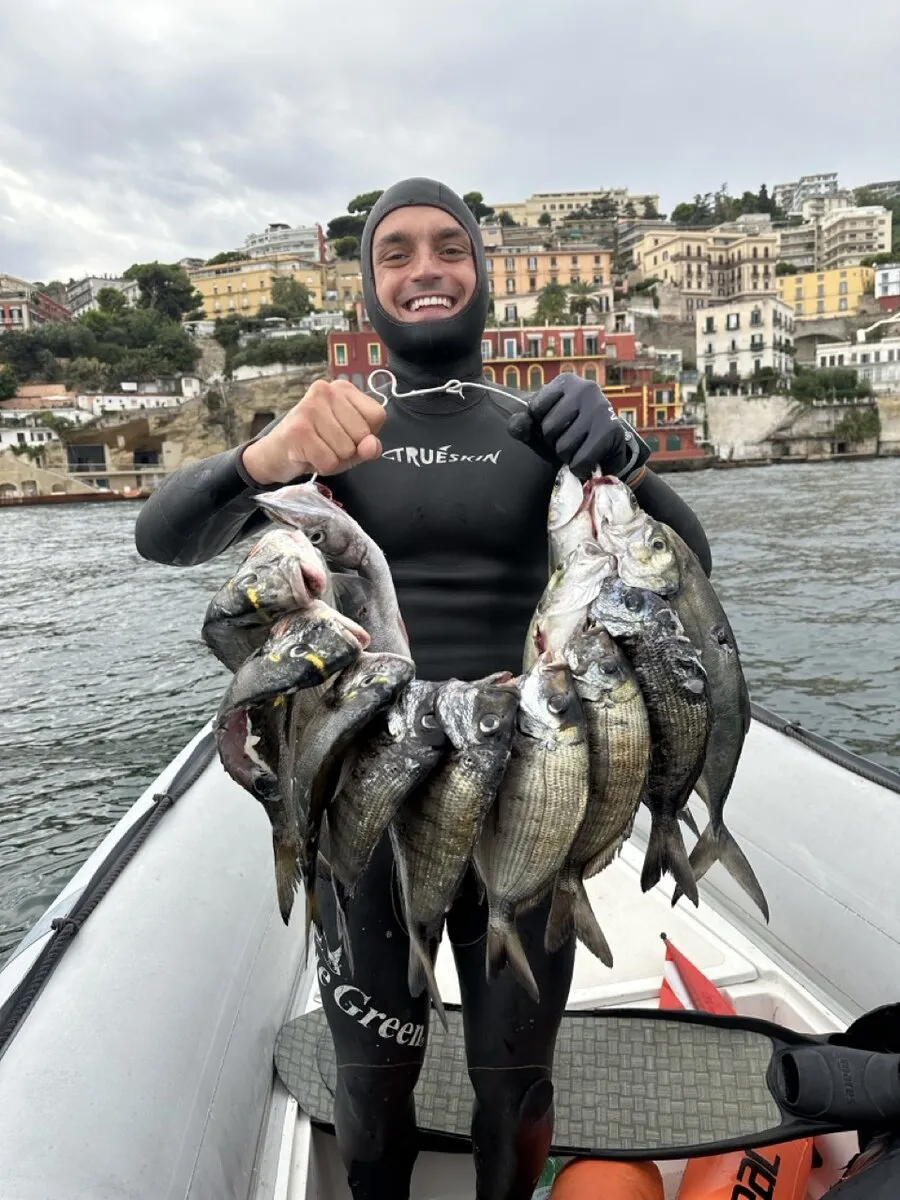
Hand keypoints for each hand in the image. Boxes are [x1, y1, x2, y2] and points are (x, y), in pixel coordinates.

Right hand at [241, 380, 386, 484]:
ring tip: (317, 449)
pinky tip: (307, 455)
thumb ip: (368, 446)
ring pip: (346, 450)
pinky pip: (329, 461)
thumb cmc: (317, 445)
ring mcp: (311, 408)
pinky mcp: (299, 430)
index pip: (377, 415)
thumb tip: (370, 445)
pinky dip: (322, 467)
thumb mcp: (350, 445)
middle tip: (326, 444)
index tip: (345, 434)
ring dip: (333, 459)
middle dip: (348, 450)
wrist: (275, 454)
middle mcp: (326, 390)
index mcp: (343, 388)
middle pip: (362, 434)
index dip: (366, 435)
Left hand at [507, 374, 643, 480]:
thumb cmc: (571, 428)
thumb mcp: (543, 421)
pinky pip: (581, 460)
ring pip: (564, 447)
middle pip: (549, 429)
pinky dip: (580, 468)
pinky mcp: (611, 430)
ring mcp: (600, 408)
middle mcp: (585, 389)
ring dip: (567, 457)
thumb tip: (515, 426)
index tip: (555, 424)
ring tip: (579, 449)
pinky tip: (587, 462)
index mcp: (566, 381)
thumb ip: (523, 422)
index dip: (540, 424)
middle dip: (554, 442)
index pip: (535, 408)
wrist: (608, 443)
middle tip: (569, 439)